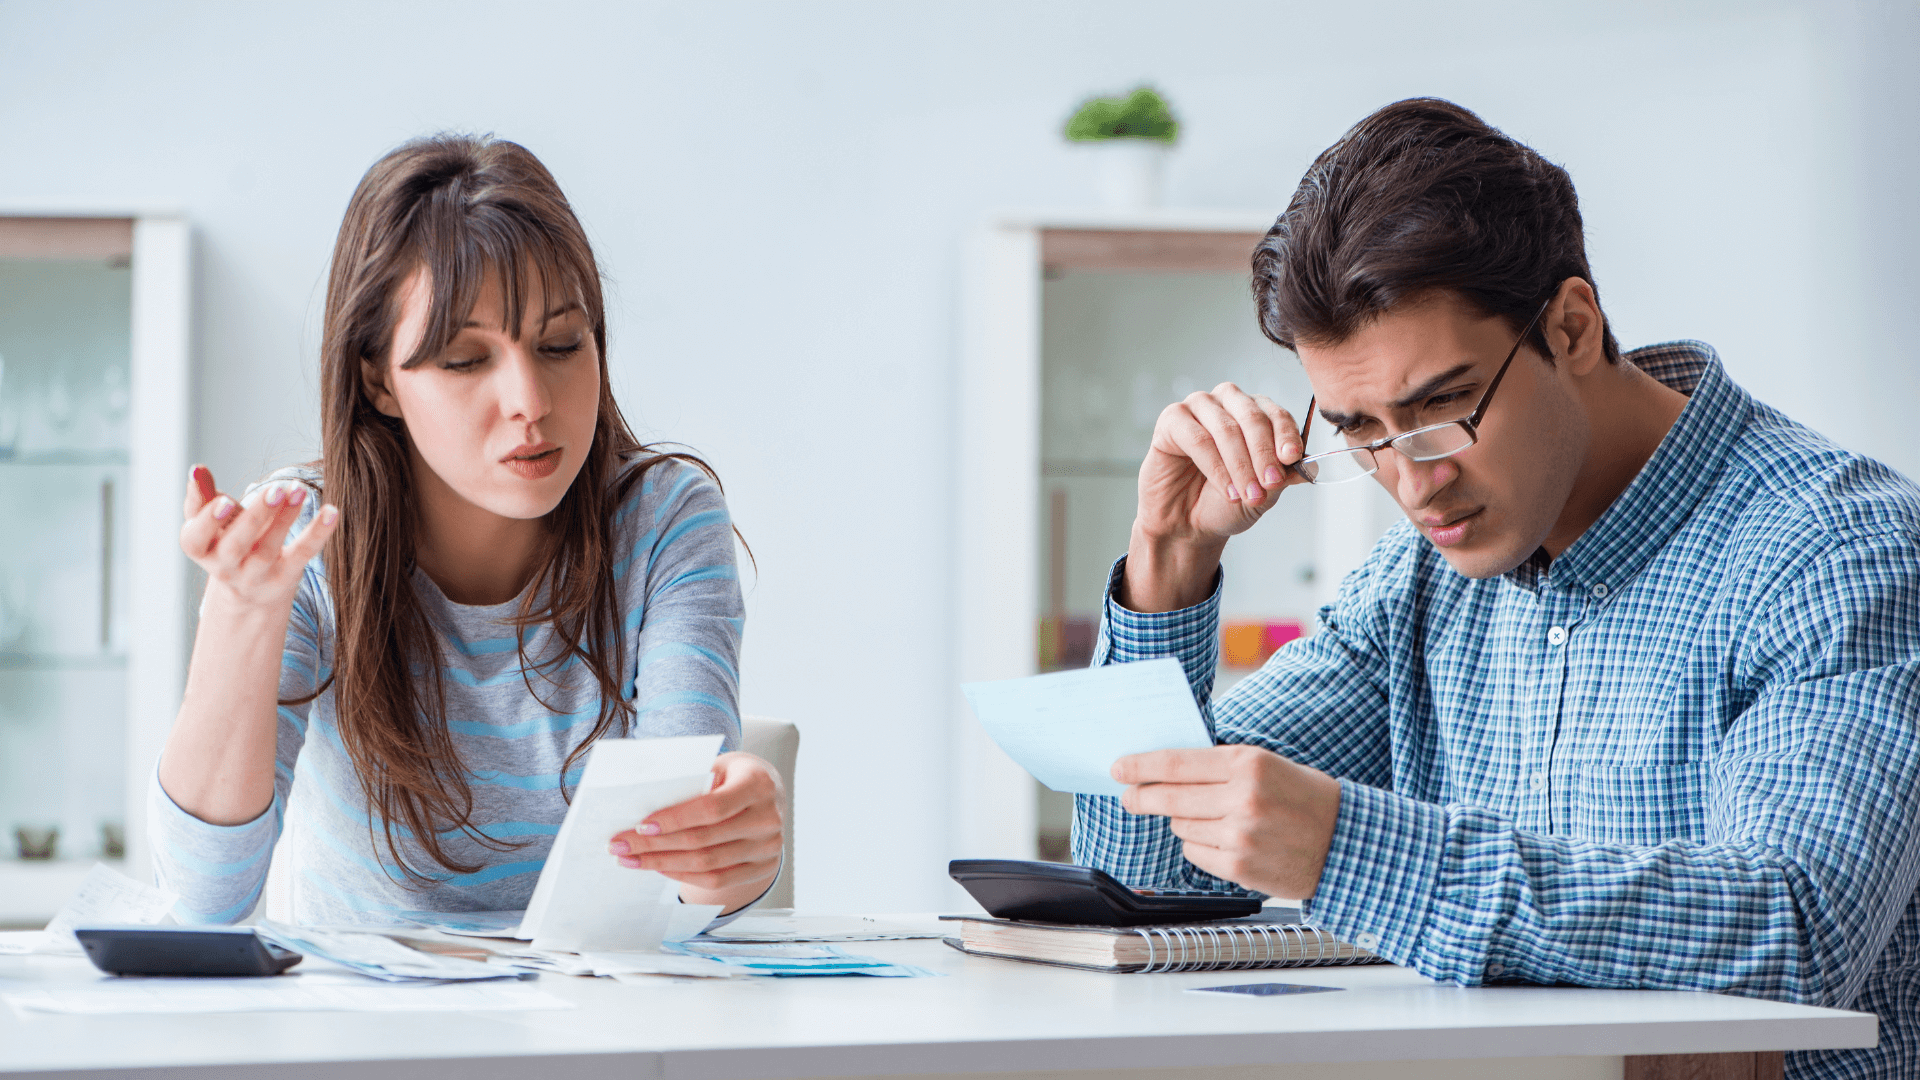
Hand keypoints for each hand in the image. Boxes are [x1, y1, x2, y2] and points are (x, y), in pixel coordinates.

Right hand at [179, 465, 338, 612]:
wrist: (250, 596)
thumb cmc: (228, 546)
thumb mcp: (211, 526)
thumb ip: (202, 499)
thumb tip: (197, 470)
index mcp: (202, 551)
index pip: (194, 540)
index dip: (208, 521)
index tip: (224, 499)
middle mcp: (226, 568)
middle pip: (236, 545)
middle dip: (254, 516)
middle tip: (274, 489)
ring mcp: (256, 576)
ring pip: (269, 549)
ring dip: (286, 518)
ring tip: (299, 489)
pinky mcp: (285, 578)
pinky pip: (302, 554)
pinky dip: (318, 533)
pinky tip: (331, 511)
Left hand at [608, 751, 783, 912]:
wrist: (769, 792)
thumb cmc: (733, 774)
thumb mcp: (717, 765)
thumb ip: (690, 781)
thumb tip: (644, 801)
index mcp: (758, 784)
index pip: (712, 808)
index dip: (674, 819)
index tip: (640, 826)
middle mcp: (768, 817)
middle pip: (704, 840)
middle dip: (655, 845)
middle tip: (620, 845)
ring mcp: (769, 847)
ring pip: (708, 865)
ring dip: (663, 864)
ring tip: (631, 859)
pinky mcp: (764, 867)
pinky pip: (718, 880)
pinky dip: (683, 875)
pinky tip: (659, 867)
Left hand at [1114, 745, 1340, 898]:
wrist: (1345, 842)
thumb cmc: (1305, 798)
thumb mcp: (1268, 765)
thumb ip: (1221, 766)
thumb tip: (1167, 769)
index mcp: (1248, 764)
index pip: (1178, 763)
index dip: (1142, 765)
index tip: (1120, 767)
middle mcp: (1242, 799)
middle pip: (1170, 797)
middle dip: (1142, 796)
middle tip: (1129, 795)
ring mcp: (1240, 836)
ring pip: (1182, 825)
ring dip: (1185, 821)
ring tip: (1213, 817)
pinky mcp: (1240, 867)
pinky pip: (1195, 852)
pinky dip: (1200, 845)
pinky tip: (1225, 839)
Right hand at [1124, 384, 1308, 611]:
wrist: (1188, 526)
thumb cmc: (1225, 503)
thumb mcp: (1264, 493)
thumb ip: (1284, 475)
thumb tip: (1311, 465)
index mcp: (1255, 412)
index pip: (1276, 415)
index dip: (1286, 436)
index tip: (1292, 458)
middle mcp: (1228, 403)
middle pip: (1252, 417)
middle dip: (1264, 453)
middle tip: (1271, 483)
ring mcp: (1198, 407)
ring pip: (1225, 428)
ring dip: (1240, 465)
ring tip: (1249, 495)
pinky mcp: (1171, 421)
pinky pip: (1196, 439)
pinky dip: (1215, 467)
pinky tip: (1227, 490)